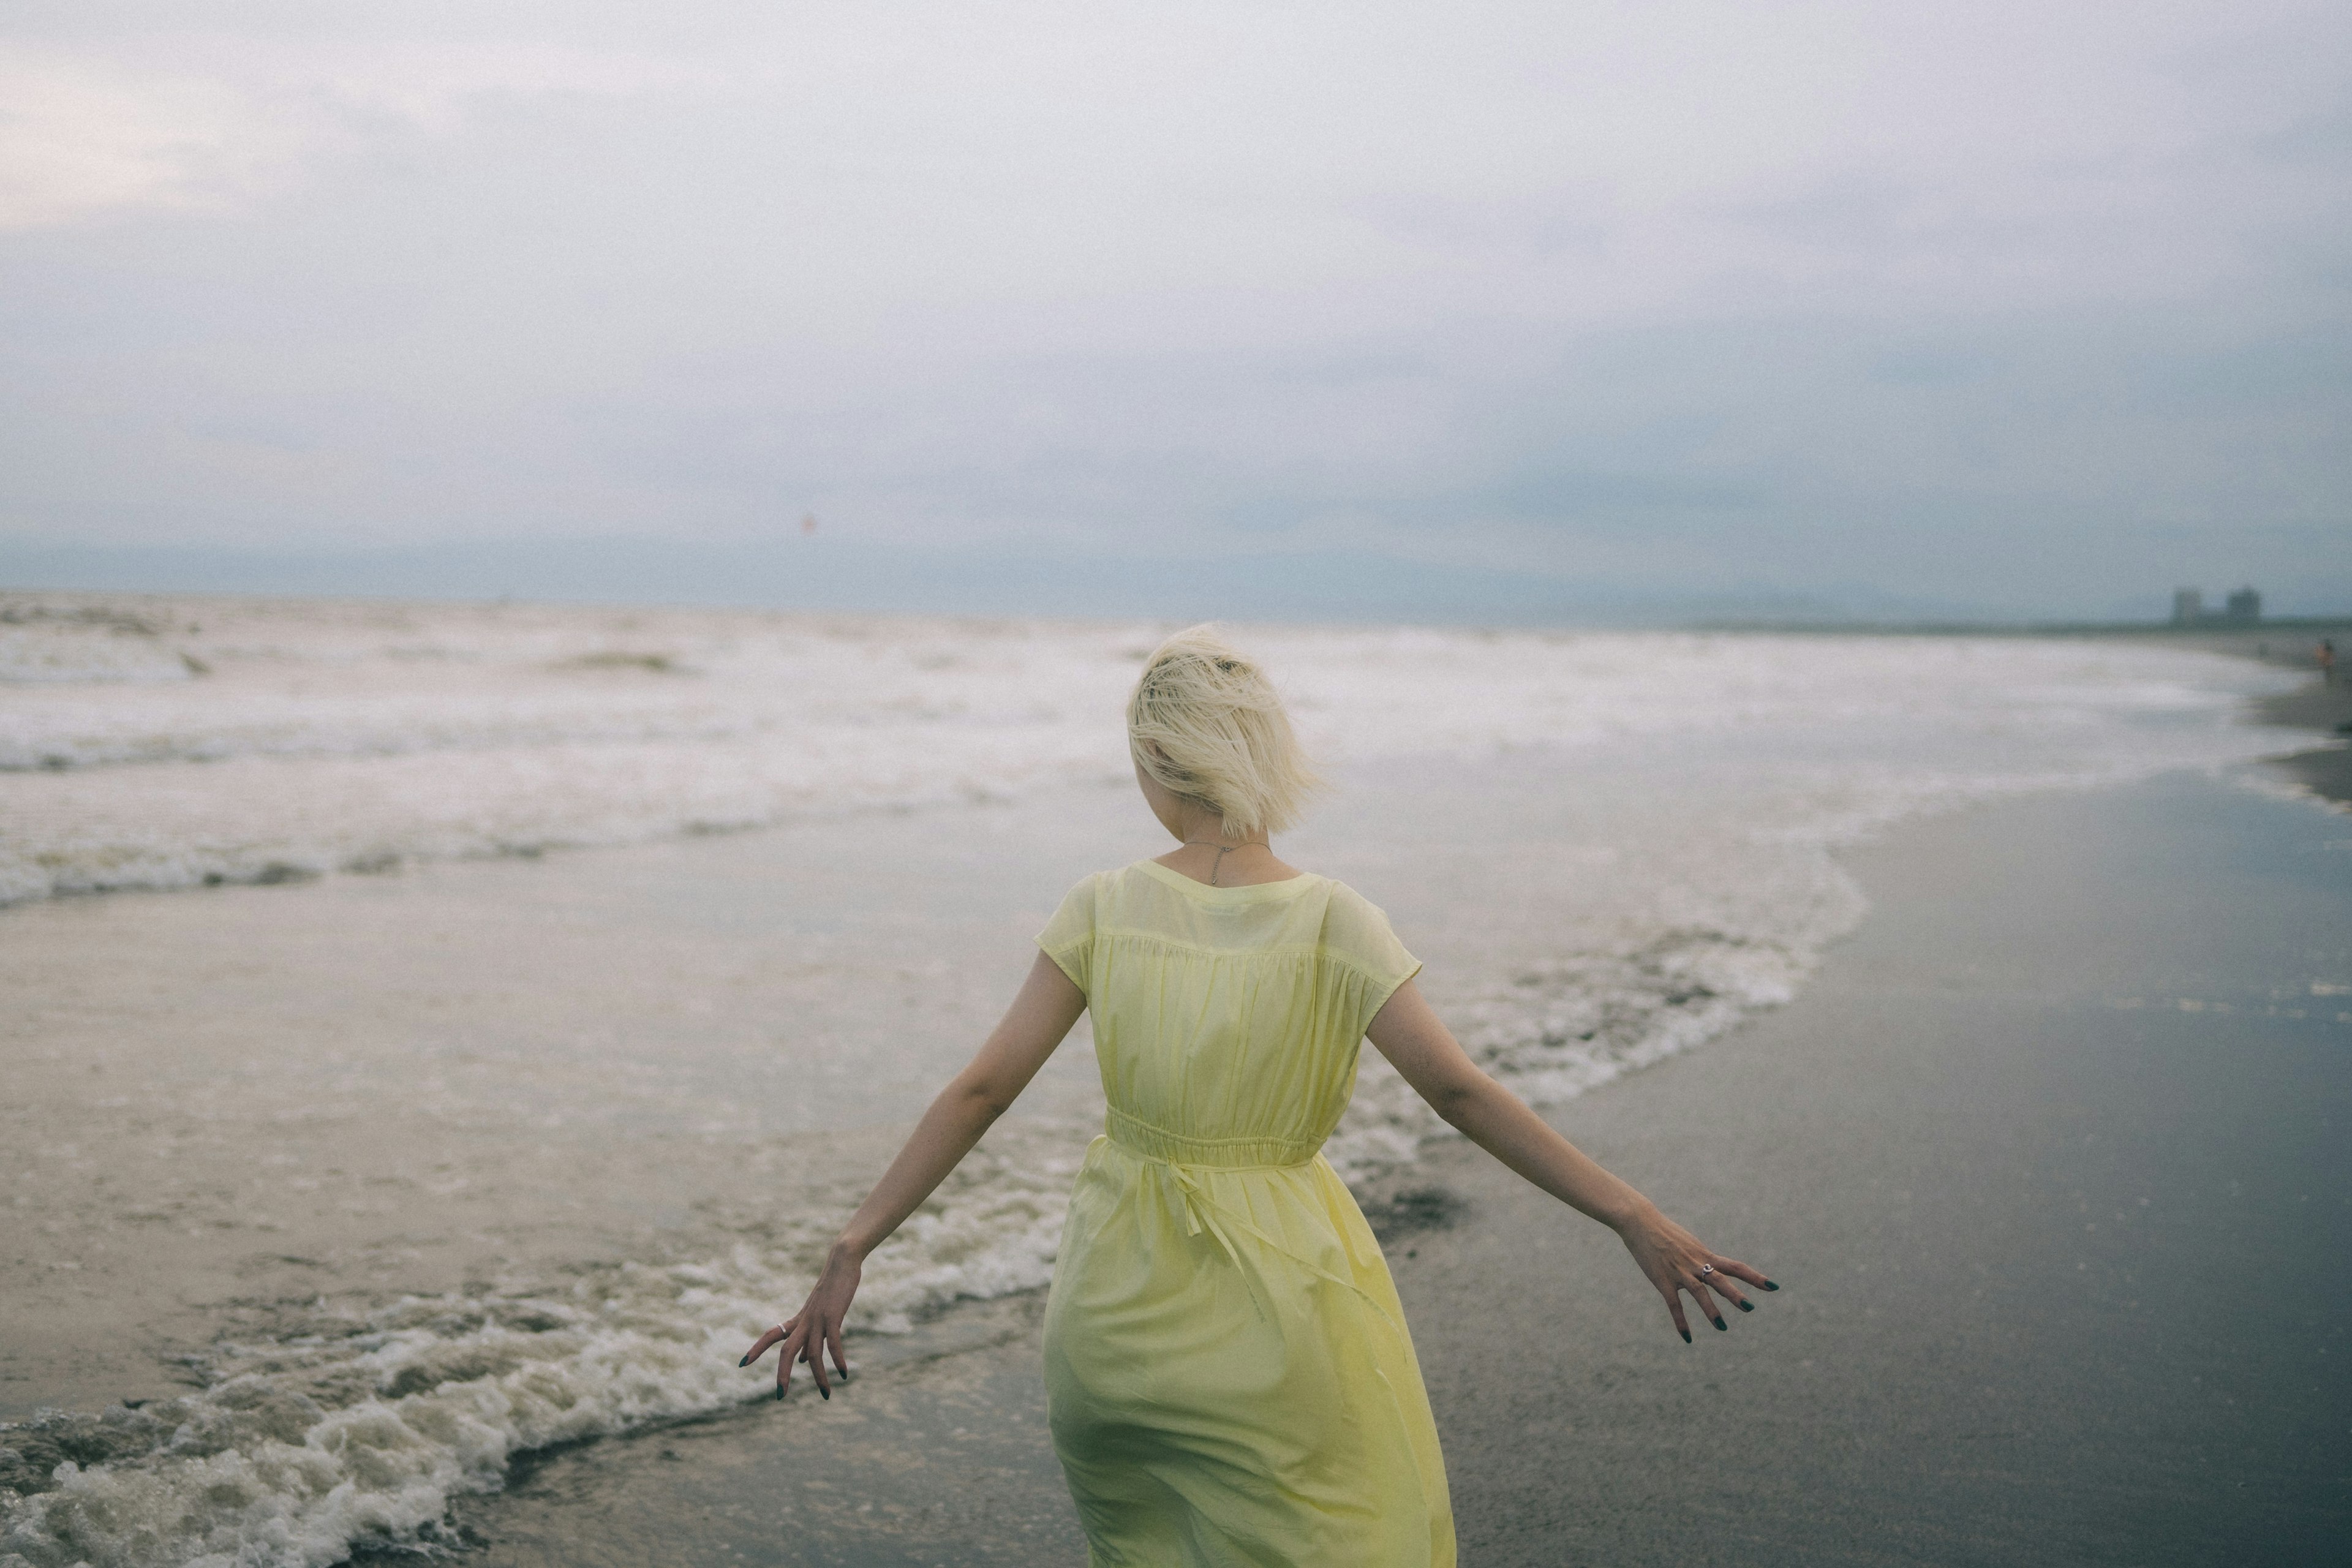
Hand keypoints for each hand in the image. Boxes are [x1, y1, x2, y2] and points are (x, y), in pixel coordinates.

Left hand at [740, 1246, 859, 1399]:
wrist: (841, 1262)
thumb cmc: (831, 1288)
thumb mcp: (816, 1315)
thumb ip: (808, 1339)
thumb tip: (801, 1361)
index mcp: (798, 1321)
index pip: (770, 1335)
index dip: (756, 1349)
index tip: (742, 1364)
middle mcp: (803, 1322)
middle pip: (786, 1351)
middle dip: (782, 1374)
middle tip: (779, 1396)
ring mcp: (817, 1319)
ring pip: (813, 1354)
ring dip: (819, 1377)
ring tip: (826, 1395)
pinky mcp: (833, 1316)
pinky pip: (833, 1344)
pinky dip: (837, 1360)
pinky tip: (844, 1374)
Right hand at [1615, 1206, 1776, 1342]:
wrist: (1640, 1222)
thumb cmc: (1664, 1231)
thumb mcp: (1689, 1243)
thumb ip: (1701, 1257)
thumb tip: (1711, 1267)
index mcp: (1704, 1254)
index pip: (1736, 1267)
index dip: (1755, 1277)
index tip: (1773, 1287)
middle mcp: (1696, 1263)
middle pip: (1721, 1279)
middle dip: (1735, 1294)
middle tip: (1750, 1308)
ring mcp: (1679, 1272)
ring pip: (1700, 1292)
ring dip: (1711, 1311)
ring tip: (1723, 1327)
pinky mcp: (1662, 1280)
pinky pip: (1674, 1304)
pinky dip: (1681, 1322)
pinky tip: (1688, 1337)